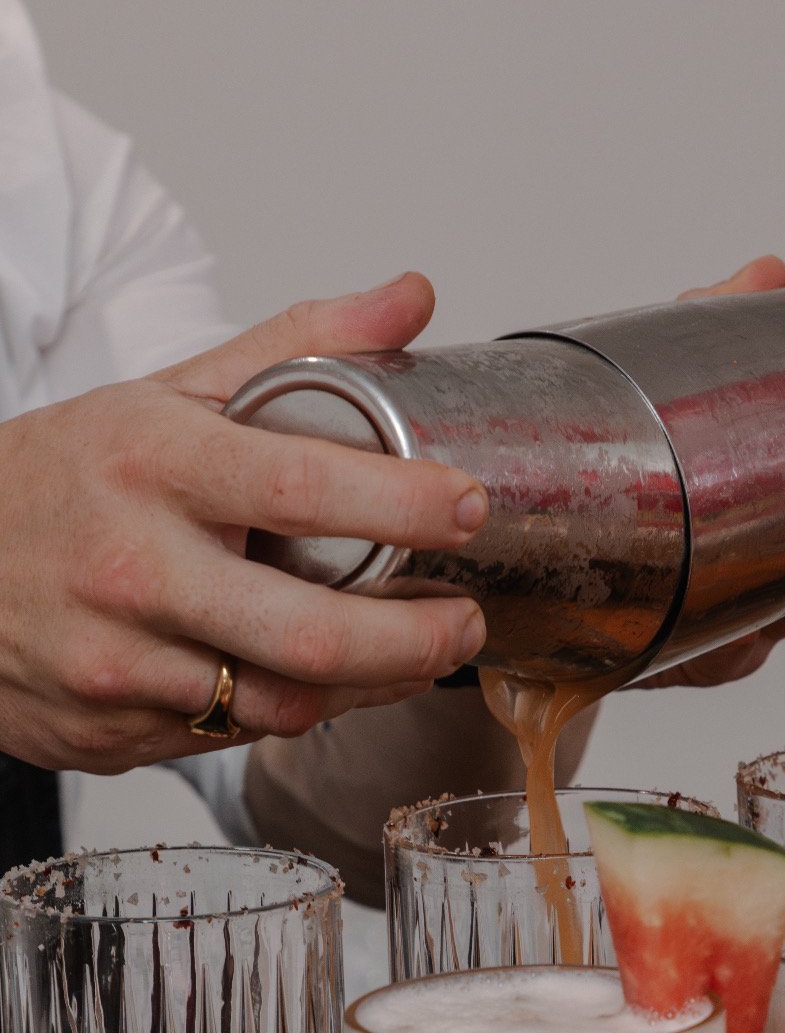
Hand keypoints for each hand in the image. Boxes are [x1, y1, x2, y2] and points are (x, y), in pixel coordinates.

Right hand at [0, 275, 488, 771]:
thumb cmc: (68, 476)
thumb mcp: (169, 394)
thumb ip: (298, 347)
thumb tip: (411, 296)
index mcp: (153, 465)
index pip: (301, 487)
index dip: (403, 504)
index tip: (468, 506)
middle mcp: (133, 568)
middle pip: (307, 633)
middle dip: (412, 639)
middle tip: (462, 621)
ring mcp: (118, 660)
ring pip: (280, 703)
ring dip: (366, 686)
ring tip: (412, 654)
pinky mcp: (110, 729)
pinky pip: (233, 736)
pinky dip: (296, 710)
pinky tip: (328, 681)